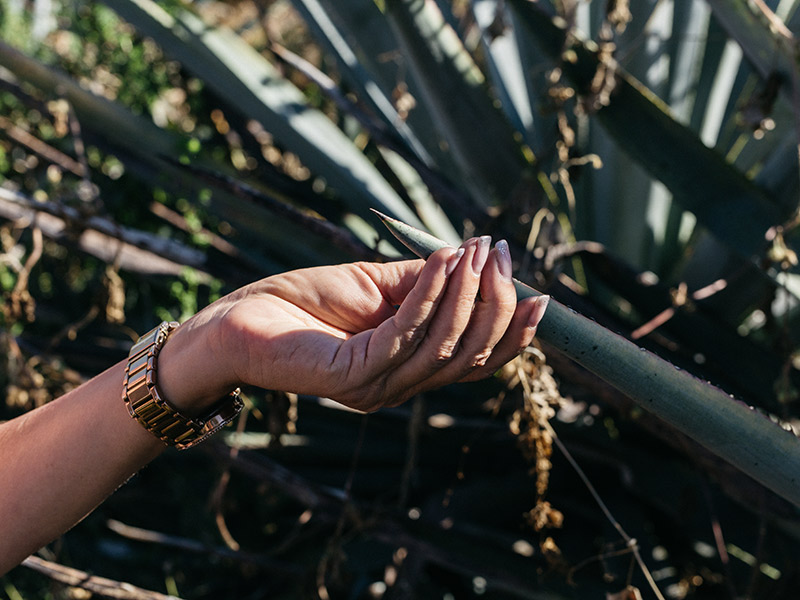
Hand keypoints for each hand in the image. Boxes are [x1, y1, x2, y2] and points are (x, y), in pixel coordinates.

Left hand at [165, 237, 548, 412]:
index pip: (477, 361)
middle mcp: (399, 387)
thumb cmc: (304, 302)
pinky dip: (429, 293)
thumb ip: (424, 281)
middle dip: (495, 303)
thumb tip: (473, 257)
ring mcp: (377, 387)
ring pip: (444, 346)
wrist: (238, 321)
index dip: (512, 332)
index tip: (539, 293)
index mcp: (409, 369)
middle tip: (499, 255)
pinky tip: (441, 260)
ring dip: (466, 292)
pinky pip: (405, 334)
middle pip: (470, 355)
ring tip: (474, 251)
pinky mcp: (352, 376)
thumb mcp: (377, 285)